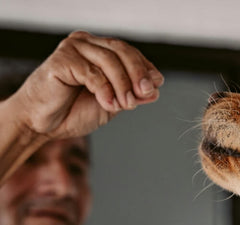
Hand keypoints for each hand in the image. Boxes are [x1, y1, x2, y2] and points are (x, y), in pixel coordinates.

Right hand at [10, 31, 163, 138]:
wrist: (44, 124)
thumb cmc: (73, 112)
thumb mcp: (112, 105)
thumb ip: (132, 95)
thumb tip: (155, 89)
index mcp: (100, 51)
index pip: (129, 53)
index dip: (145, 69)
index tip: (154, 88)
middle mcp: (87, 45)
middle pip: (122, 51)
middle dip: (138, 74)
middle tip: (145, 94)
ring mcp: (73, 49)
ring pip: (109, 60)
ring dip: (123, 85)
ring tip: (126, 105)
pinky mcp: (61, 60)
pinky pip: (91, 72)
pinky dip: (105, 90)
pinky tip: (108, 104)